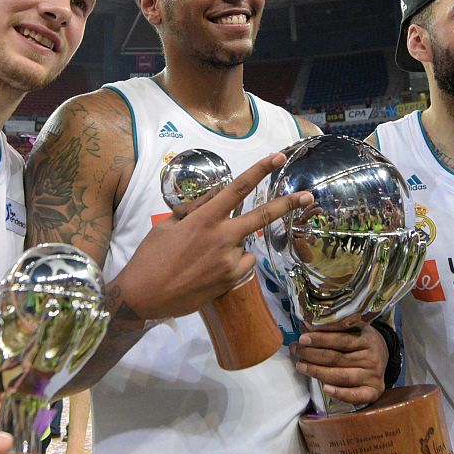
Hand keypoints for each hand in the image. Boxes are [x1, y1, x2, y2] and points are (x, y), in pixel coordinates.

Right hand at [115, 151, 310, 320]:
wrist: (144, 295)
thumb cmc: (151, 257)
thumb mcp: (168, 225)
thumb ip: (195, 210)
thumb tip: (214, 199)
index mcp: (204, 219)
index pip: (237, 188)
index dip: (260, 170)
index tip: (278, 158)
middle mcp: (221, 237)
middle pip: (262, 217)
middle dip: (288, 204)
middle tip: (308, 196)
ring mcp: (228, 261)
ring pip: (247, 245)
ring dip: (235, 245)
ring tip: (205, 257)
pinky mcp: (230, 281)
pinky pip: (242, 265)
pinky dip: (234, 263)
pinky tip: (211, 269)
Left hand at [292, 324, 387, 406]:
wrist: (384, 355)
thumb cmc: (361, 340)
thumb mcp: (352, 328)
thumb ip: (332, 327)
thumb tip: (306, 325)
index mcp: (366, 339)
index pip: (340, 339)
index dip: (320, 339)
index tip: (302, 338)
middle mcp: (371, 358)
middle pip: (337, 358)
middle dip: (312, 354)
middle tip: (296, 351)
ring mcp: (373, 376)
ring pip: (341, 376)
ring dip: (318, 372)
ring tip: (300, 366)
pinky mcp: (373, 391)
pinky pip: (356, 395)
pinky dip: (340, 393)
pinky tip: (326, 388)